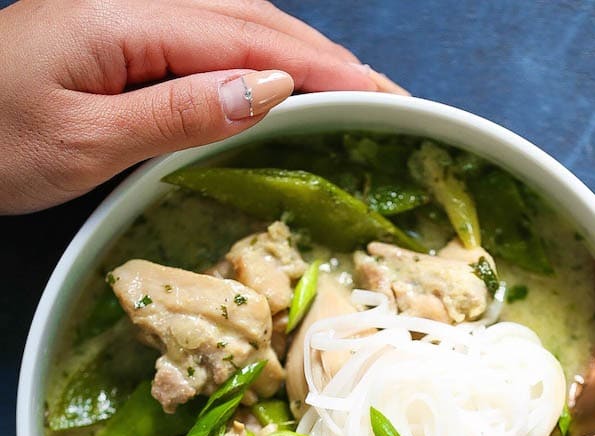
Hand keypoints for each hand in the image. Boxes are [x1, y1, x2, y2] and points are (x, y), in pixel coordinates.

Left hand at [0, 0, 406, 212]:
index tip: (385, 99)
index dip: (325, 70)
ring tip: (350, 92)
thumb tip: (269, 89)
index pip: (251, 39)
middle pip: (254, 19)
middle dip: (328, 59)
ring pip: (235, 23)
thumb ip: (177, 112)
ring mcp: (126, 18)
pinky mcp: (118, 41)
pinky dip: (256, 58)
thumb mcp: (83, 140)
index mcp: (129, 20)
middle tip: (388, 100)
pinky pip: (206, 39)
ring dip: (299, 55)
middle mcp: (136, 5)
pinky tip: (277, 81)